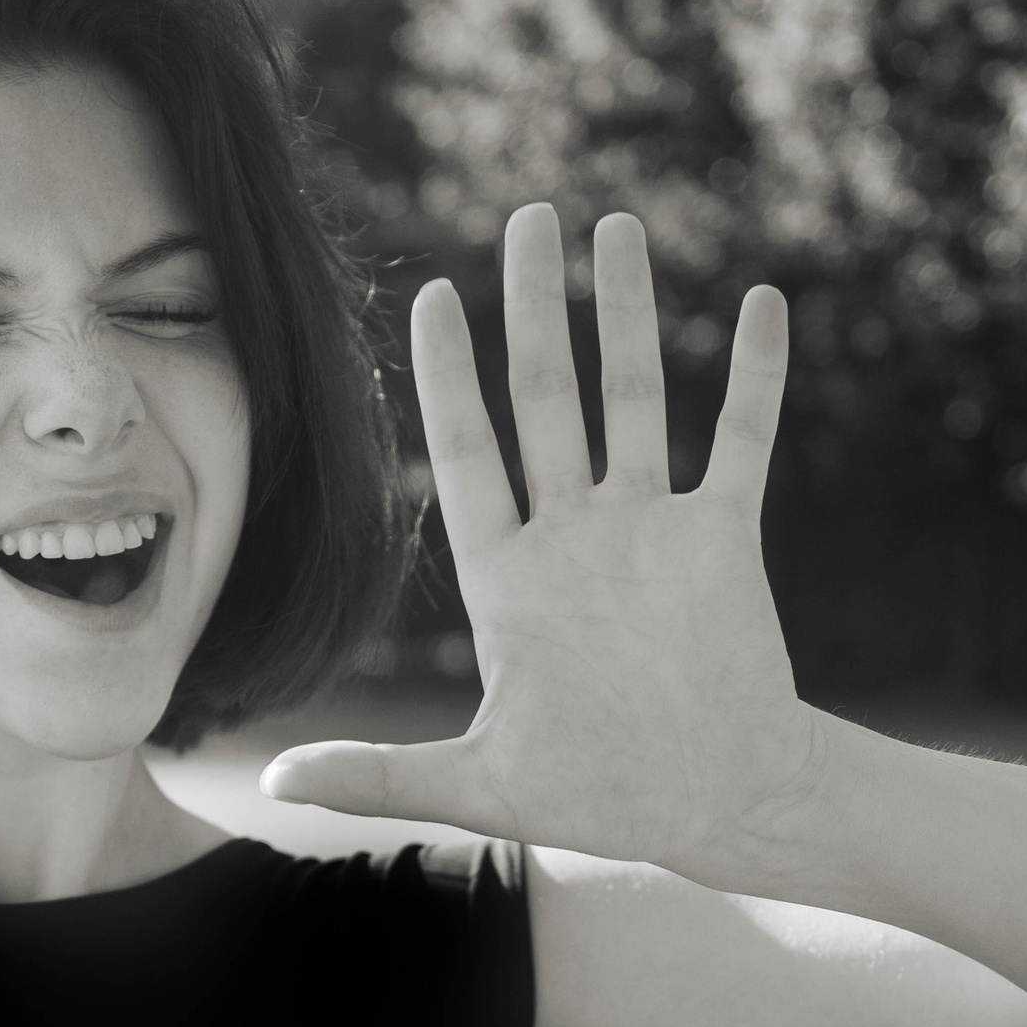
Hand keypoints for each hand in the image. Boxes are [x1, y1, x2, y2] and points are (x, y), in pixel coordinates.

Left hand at [262, 205, 823, 888]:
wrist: (719, 810)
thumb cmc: (601, 798)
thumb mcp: (478, 788)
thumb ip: (376, 775)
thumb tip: (267, 785)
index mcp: (510, 581)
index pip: (468, 453)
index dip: (448, 376)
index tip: (429, 295)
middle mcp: (575, 538)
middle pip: (545, 398)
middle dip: (533, 308)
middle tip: (526, 216)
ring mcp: (651, 532)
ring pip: (636, 397)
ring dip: (629, 314)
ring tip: (617, 228)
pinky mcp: (725, 541)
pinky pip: (741, 440)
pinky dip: (753, 375)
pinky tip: (759, 303)